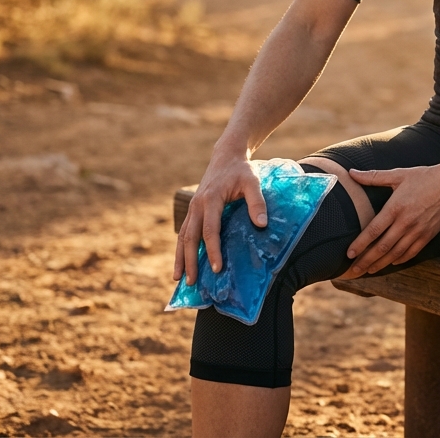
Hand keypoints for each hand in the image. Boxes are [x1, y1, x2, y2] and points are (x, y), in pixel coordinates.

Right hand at [173, 149, 266, 285]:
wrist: (226, 156)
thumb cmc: (242, 170)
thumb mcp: (253, 182)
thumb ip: (257, 202)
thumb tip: (262, 224)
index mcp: (211, 199)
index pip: (210, 230)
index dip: (213, 250)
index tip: (216, 269)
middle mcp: (197, 205)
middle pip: (190, 237)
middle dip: (190, 261)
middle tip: (192, 282)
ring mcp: (193, 207)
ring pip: (182, 236)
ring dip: (180, 257)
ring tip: (178, 278)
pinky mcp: (193, 210)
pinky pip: (184, 231)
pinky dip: (181, 248)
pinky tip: (182, 262)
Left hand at [344, 164, 439, 276]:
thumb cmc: (426, 176)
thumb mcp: (399, 174)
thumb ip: (374, 176)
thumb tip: (352, 172)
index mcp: (396, 207)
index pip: (374, 230)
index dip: (360, 244)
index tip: (349, 254)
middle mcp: (406, 222)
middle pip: (383, 247)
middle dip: (366, 260)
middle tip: (353, 271)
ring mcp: (418, 230)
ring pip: (396, 253)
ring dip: (381, 264)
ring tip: (369, 271)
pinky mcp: (429, 235)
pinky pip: (412, 252)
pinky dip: (400, 259)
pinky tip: (392, 262)